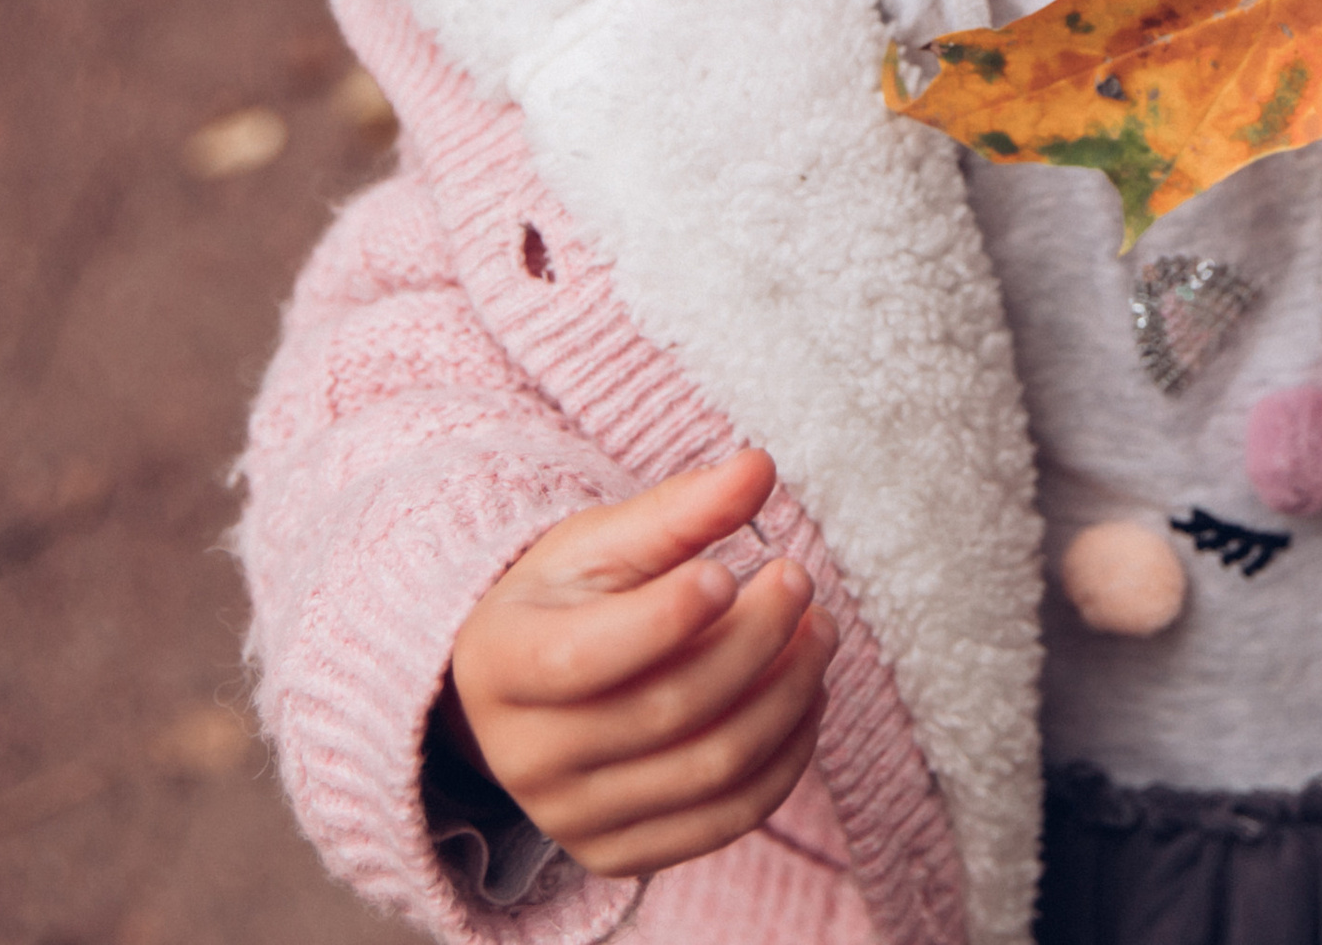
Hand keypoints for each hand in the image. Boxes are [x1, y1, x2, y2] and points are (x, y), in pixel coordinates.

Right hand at [443, 448, 835, 878]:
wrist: (522, 688)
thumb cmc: (565, 598)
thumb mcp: (601, 542)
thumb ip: (677, 510)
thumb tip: (759, 467)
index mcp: (502, 665)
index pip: (585, 657)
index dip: (666, 617)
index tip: (729, 569)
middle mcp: (526, 757)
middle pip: (668, 709)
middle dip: (754, 640)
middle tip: (799, 580)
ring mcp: (572, 818)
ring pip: (710, 769)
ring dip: (788, 696)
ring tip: (819, 631)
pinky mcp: (620, 853)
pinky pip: (725, 820)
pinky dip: (785, 758)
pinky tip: (805, 696)